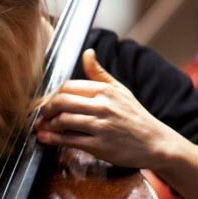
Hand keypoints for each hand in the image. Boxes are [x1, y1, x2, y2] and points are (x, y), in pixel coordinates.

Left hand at [35, 49, 170, 168]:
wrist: (155, 143)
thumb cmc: (135, 116)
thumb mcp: (120, 90)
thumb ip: (99, 73)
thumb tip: (87, 52)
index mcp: (105, 90)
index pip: (68, 86)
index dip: (53, 94)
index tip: (49, 101)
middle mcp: (102, 106)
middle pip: (61, 102)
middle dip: (46, 109)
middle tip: (42, 114)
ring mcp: (100, 126)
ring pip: (63, 121)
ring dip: (47, 124)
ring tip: (42, 127)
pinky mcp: (99, 146)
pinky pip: (69, 140)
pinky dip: (52, 139)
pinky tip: (44, 138)